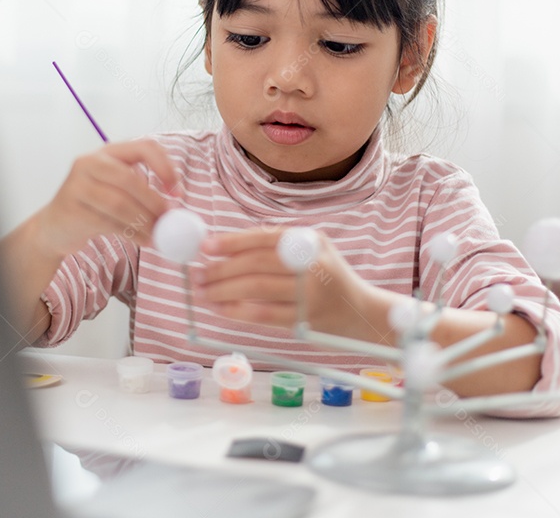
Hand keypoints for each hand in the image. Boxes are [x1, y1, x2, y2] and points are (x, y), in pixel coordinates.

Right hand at [33, 139, 179, 258]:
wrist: (55, 226)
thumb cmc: (94, 206)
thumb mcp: (116, 188)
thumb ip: (143, 189)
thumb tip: (175, 207)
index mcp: (108, 151)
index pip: (144, 147)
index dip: (165, 167)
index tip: (176, 191)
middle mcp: (90, 162)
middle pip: (130, 179)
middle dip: (154, 201)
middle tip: (167, 218)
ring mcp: (77, 184)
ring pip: (119, 203)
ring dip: (143, 221)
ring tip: (155, 234)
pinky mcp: (71, 208)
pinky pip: (107, 222)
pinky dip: (130, 233)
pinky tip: (142, 240)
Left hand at [196, 227, 375, 336]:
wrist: (363, 313)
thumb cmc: (328, 279)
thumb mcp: (311, 251)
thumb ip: (276, 246)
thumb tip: (225, 247)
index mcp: (310, 241)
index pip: (264, 238)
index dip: (232, 241)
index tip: (205, 246)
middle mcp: (313, 264)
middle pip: (256, 264)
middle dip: (221, 269)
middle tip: (197, 274)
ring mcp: (310, 294)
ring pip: (256, 290)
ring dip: (223, 291)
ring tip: (202, 292)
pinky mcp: (305, 321)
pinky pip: (263, 315)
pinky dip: (237, 312)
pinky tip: (220, 309)